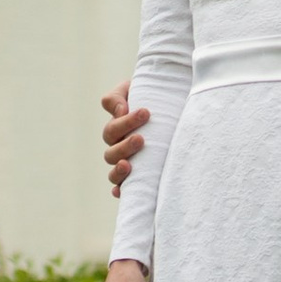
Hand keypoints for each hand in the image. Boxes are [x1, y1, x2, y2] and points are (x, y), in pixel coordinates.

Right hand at [101, 79, 148, 194]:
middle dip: (125, 146)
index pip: (113, 128)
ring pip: (114, 172)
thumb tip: (119, 110)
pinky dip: (119, 190)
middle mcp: (118, 148)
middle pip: (111, 153)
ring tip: (129, 165)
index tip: (146, 112)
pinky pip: (122, 189)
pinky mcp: (137, 178)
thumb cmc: (150, 98)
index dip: (126, 122)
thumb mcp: (134, 90)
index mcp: (117, 128)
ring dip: (119, 170)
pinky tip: (121, 191)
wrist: (169, 106)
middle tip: (141, 139)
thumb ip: (119, 96)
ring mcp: (126, 164)